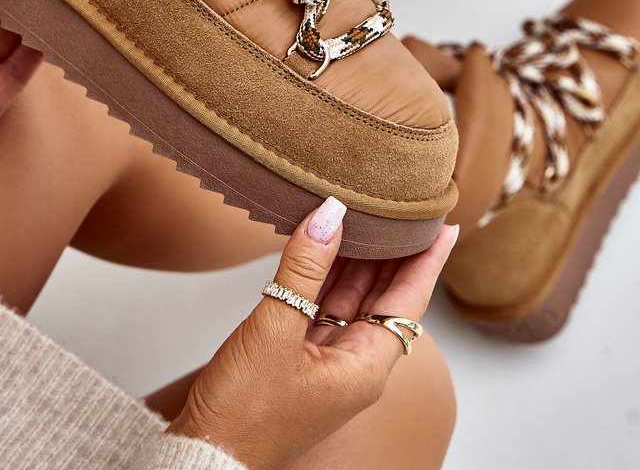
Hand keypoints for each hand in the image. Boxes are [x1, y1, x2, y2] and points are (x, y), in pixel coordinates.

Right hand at [167, 200, 457, 469]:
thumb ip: (303, 269)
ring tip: (368, 215)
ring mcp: (328, 364)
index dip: (427, 261)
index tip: (445, 226)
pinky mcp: (301, 361)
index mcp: (366, 368)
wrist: (208, 456)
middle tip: (405, 209)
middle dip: (395, 253)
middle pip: (385, 299)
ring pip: (353, 301)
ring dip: (358, 260)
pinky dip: (325, 277)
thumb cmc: (244, 411)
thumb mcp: (275, 329)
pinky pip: (324, 310)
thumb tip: (330, 214)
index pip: (409, 302)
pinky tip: (323, 247)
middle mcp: (355, 366)